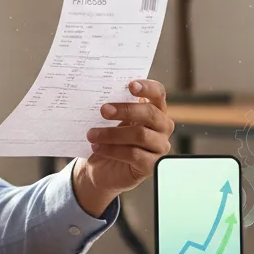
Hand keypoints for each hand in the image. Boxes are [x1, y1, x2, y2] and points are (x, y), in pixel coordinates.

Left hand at [72, 79, 174, 213]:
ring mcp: (160, 146)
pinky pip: (134, 155)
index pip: (158, 93)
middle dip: (126, 110)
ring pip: (141, 135)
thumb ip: (112, 108)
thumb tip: (98, 94)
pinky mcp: (152, 165)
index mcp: (154, 110)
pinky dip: (112, 150)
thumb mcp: (110, 121)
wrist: (102, 168)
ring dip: (112, 133)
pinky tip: (97, 148)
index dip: (147, 88)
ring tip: (92, 134)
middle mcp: (162, 127)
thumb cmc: (109, 139)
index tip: (130, 85)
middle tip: (103, 110)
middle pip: (150, 113)